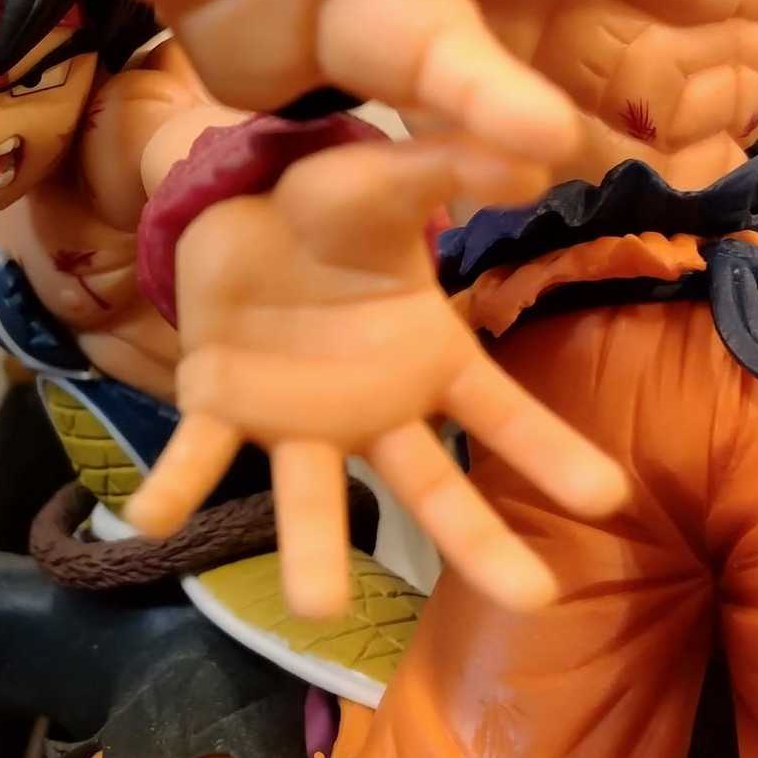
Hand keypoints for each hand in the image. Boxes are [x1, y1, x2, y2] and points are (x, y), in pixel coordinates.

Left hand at [125, 138, 625, 616]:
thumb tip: (544, 149)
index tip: (609, 499)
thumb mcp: (387, 179)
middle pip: (430, 487)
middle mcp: (371, 410)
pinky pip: (200, 455)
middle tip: (535, 600)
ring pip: (313, 496)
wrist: (238, 202)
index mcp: (427, 360)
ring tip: (321, 608)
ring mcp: (296, 419)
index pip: (500, 415)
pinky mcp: (220, 406)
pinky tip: (148, 519)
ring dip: (312, 553)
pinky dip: (174, 487)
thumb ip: (451, 167)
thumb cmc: (330, 205)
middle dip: (479, 540)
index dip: (551, 453)